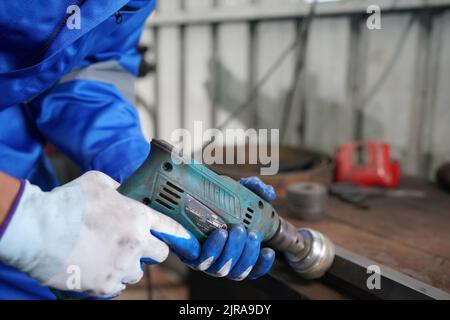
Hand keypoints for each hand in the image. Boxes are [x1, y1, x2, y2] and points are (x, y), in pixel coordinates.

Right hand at [0, 171, 198, 297]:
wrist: (38, 230)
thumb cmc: (67, 203)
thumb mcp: (98, 182)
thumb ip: (119, 189)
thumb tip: (124, 192)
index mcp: (138, 216)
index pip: (172, 229)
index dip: (182, 236)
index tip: (188, 242)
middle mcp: (136, 243)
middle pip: (160, 254)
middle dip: (151, 250)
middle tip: (134, 245)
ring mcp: (121, 266)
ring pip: (137, 272)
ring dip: (128, 265)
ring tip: (108, 255)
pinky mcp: (104, 285)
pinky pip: (117, 287)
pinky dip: (110, 279)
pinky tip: (96, 267)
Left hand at [168, 176, 275, 280]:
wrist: (188, 199)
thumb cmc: (218, 201)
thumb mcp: (239, 192)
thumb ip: (256, 189)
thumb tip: (269, 193)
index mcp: (236, 254)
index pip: (252, 269)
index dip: (262, 265)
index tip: (269, 250)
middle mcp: (222, 262)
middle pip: (237, 271)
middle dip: (246, 253)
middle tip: (246, 231)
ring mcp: (206, 261)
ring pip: (221, 269)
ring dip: (230, 251)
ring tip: (230, 230)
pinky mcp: (189, 256)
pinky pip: (201, 261)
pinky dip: (212, 249)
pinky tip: (220, 234)